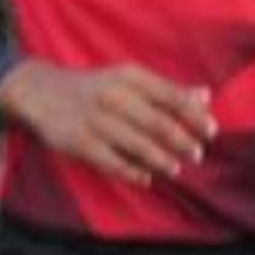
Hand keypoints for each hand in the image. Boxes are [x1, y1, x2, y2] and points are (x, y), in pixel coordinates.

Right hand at [0, 59, 215, 186]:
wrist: (43, 92)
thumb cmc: (96, 87)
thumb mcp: (128, 79)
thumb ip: (166, 89)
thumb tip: (205, 96)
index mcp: (129, 76)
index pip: (170, 96)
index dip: (194, 115)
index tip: (211, 130)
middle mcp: (114, 96)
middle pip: (157, 123)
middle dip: (182, 141)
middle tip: (197, 154)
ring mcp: (96, 121)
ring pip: (138, 145)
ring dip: (162, 159)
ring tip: (176, 168)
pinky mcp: (80, 143)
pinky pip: (113, 162)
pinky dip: (132, 172)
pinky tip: (147, 178)